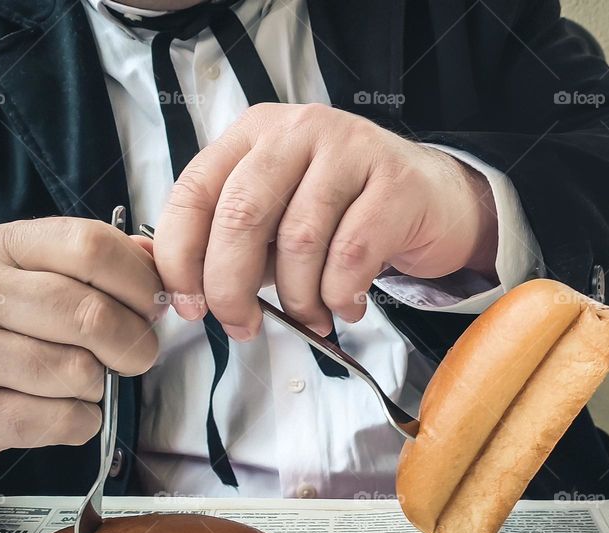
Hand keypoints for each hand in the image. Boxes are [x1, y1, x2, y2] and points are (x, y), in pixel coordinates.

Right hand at [0, 218, 162, 469]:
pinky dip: (81, 422)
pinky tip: (65, 413)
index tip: (151, 305)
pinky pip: (59, 420)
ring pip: (79, 372)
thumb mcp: (9, 273)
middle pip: (91, 315)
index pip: (89, 246)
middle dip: (134, 343)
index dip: (139, 281)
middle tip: (136, 355)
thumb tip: (151, 260)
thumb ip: (80, 262)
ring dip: (101, 386)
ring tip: (83, 384)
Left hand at [153, 103, 497, 338]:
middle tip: (241, 325)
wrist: (435, 200)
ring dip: (298, 299)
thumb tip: (173, 284)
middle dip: (231, 287)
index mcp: (254, 134)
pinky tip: (347, 305)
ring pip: (299, 241)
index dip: (181, 257)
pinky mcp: (394, 181)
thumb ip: (229, 242)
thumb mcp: (277, 220)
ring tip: (311, 317)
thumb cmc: (346, 214)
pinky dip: (341, 296)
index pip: (194, 192)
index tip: (189, 306)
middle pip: (241, 216)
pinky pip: (351, 255)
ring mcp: (350, 149)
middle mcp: (297, 131)